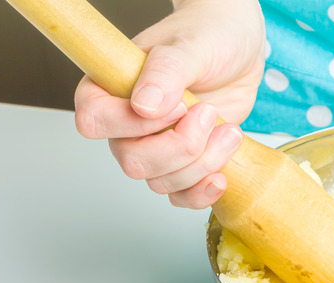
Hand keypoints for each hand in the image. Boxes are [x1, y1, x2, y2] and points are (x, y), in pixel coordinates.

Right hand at [74, 0, 265, 207]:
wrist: (239, 47)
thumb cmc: (209, 35)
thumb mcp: (190, 46)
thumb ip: (166, 72)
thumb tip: (143, 105)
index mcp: (111, 88)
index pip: (94, 121)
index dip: (133, 124)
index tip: (177, 105)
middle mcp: (128, 123)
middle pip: (133, 161)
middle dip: (180, 148)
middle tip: (208, 114)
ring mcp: (156, 146)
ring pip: (161, 182)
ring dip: (202, 164)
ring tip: (228, 131)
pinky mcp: (184, 162)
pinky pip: (180, 196)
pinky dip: (202, 192)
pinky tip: (221, 175)